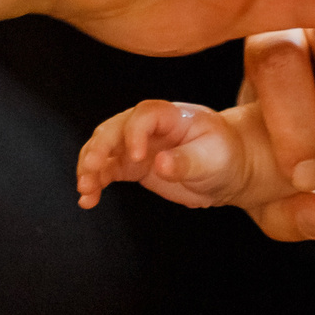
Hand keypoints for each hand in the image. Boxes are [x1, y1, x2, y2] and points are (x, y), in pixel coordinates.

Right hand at [76, 98, 292, 213]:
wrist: (229, 170)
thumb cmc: (225, 156)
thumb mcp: (215, 159)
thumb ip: (188, 161)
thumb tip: (160, 164)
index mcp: (174, 116)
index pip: (145, 114)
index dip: (135, 133)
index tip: (137, 158)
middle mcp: (150, 126)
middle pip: (115, 128)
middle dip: (99, 147)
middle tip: (92, 170)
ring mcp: (138, 145)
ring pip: (103, 148)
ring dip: (89, 166)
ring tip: (85, 190)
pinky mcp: (132, 166)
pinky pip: (106, 170)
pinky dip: (94, 182)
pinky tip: (88, 200)